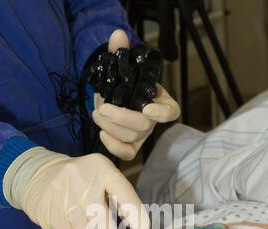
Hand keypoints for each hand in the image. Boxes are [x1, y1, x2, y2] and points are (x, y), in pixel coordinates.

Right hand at [15, 150, 149, 228]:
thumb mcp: (104, 178)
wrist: (40, 174)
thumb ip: (121, 197)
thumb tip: (138, 227)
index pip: (121, 190)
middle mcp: (82, 180)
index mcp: (102, 169)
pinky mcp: (50, 212)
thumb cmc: (83, 180)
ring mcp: (63, 196)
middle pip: (101, 219)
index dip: (134, 211)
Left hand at [92, 30, 180, 160]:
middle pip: (144, 126)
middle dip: (121, 118)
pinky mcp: (130, 145)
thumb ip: (121, 51)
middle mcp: (153, 120)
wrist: (113, 95)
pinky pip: (126, 153)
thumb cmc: (125, 82)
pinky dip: (114, 146)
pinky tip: (102, 133)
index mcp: (159, 100)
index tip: (147, 109)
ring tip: (96, 114)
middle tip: (102, 109)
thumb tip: (117, 36)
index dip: (161, 113)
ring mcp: (142, 135)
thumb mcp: (123, 65)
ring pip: (131, 138)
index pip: (171, 111)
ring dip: (111, 127)